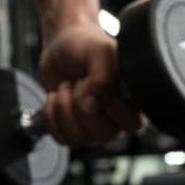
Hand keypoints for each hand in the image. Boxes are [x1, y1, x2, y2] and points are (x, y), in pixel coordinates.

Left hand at [39, 21, 141, 146]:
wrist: (61, 44)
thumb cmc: (85, 44)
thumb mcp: (100, 52)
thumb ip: (104, 77)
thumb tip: (93, 106)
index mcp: (133, 100)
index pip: (131, 124)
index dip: (108, 105)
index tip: (92, 81)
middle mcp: (115, 117)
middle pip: (104, 136)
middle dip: (81, 107)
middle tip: (77, 84)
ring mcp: (93, 124)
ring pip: (80, 140)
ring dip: (64, 111)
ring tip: (66, 88)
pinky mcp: (71, 127)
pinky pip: (62, 139)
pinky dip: (51, 117)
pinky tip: (54, 98)